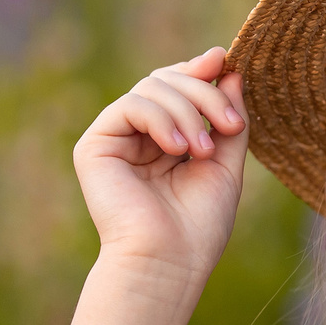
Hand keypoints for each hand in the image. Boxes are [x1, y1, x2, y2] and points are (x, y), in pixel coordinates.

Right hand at [75, 47, 250, 285]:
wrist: (169, 262)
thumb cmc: (199, 225)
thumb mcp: (226, 163)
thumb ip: (227, 117)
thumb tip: (231, 69)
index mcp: (165, 139)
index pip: (179, 87)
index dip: (201, 70)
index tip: (226, 62)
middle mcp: (137, 136)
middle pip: (166, 80)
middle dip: (203, 93)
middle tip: (231, 125)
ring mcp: (115, 139)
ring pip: (151, 87)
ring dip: (188, 112)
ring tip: (204, 151)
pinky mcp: (94, 146)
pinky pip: (130, 105)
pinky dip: (159, 119)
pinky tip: (177, 148)